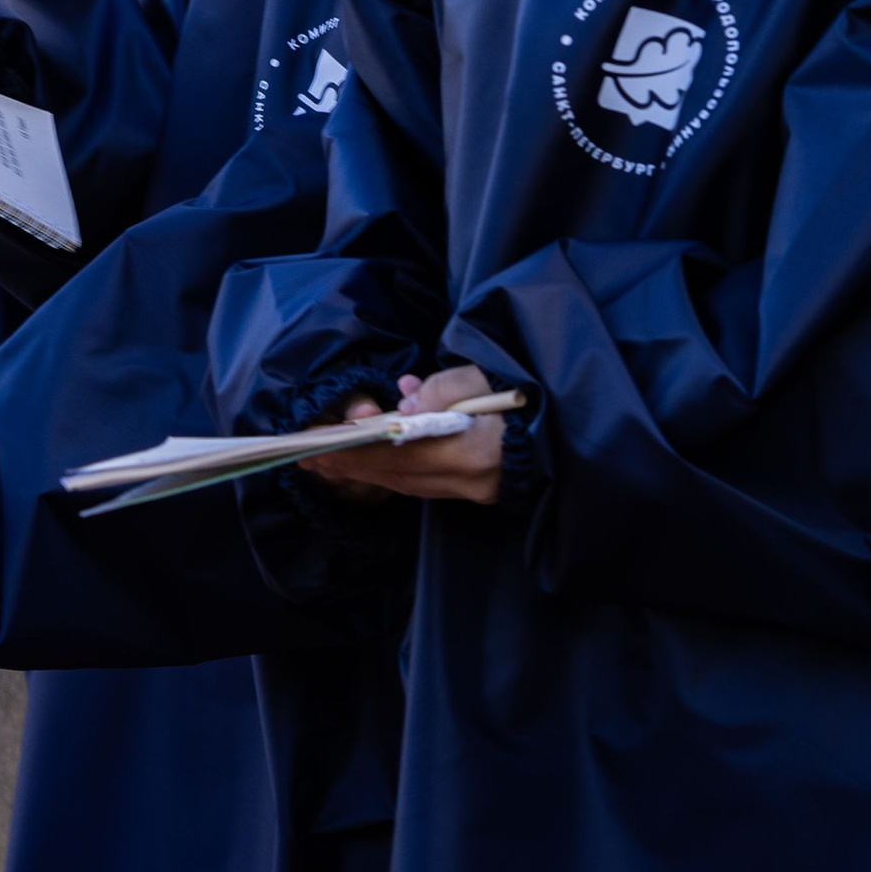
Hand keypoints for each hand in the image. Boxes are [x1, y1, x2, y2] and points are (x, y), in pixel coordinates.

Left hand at [300, 361, 504, 506]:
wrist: (559, 434)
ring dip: (366, 473)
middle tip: (311, 460)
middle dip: (351, 466)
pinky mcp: (469, 493)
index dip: (360, 450)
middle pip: (397, 476)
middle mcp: (467, 480)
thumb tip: (404, 401)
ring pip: (406, 485)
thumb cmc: (521, 399)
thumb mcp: (485, 378)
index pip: (402, 454)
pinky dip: (391, 474)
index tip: (323, 445)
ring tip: (330, 464)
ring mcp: (469, 491)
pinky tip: (370, 462)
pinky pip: (420, 486)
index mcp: (473, 451)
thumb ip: (444, 388)